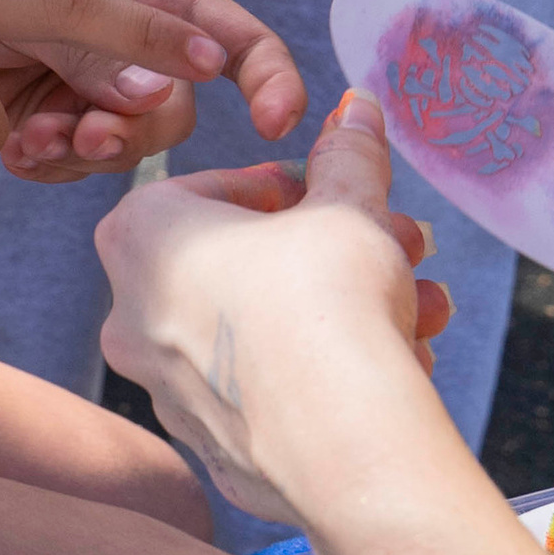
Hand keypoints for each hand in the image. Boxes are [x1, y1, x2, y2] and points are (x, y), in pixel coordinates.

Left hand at [96, 95, 450, 524]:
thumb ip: (349, 154)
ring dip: (347, 312)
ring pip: (263, 331)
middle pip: (246, 264)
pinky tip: (396, 367)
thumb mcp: (348, 206)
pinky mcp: (207, 445)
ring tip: (423, 309)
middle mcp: (131, 312)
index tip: (342, 200)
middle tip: (405, 247)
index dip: (293, 191)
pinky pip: (267, 393)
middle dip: (336, 253)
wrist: (342, 445)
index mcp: (140, 235)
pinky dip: (324, 374)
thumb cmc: (329, 302)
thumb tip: (357, 109)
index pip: (215, 189)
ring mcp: (164, 387)